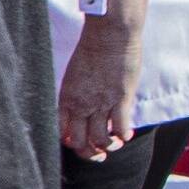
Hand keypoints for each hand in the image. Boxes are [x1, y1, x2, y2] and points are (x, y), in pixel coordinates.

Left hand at [61, 0, 149, 158]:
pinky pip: (120, 128)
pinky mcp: (120, 99)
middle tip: (99, 154)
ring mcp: (100, 103)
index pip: (60, 132)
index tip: (80, 142)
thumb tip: (82, 110)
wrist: (110, 33)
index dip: (70, 142)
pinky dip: (124, 135)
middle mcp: (80, 105)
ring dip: (109, 146)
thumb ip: (77, 95)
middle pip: (80, 143)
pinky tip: (127, 134)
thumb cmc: (93, 49)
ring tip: (116, 142)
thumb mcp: (75, 75)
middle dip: (89, 154)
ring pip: (101, 140)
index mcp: (66, 98)